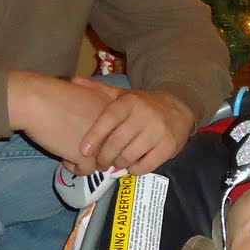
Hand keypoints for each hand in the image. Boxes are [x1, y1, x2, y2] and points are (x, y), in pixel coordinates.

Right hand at [8, 71, 123, 167]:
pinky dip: (73, 166)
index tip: (83, 130)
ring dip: (84, 159)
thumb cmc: (55, 95)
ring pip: (100, 162)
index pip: (115, 134)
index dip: (100, 137)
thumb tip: (98, 128)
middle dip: (94, 150)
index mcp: (115, 113)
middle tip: (74, 140)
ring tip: (66, 147)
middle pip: (109, 149)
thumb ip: (97, 109)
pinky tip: (62, 154)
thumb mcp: (87, 94)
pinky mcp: (87, 157)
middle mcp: (114, 129)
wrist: (37, 101)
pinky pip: (86, 171)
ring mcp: (102, 145)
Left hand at [74, 84, 192, 174]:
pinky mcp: (168, 147)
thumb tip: (72, 80)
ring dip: (118, 164)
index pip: (109, 119)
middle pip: (117, 142)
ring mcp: (158, 132)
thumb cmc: (142, 106)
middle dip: (104, 157)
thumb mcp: (122, 95)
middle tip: (99, 163)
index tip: (83, 151)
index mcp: (130, 102)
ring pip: (129, 156)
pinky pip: (145, 166)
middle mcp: (144, 115)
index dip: (94, 136)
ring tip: (114, 164)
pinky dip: (134, 169)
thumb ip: (98, 90)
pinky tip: (131, 165)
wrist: (178, 110)